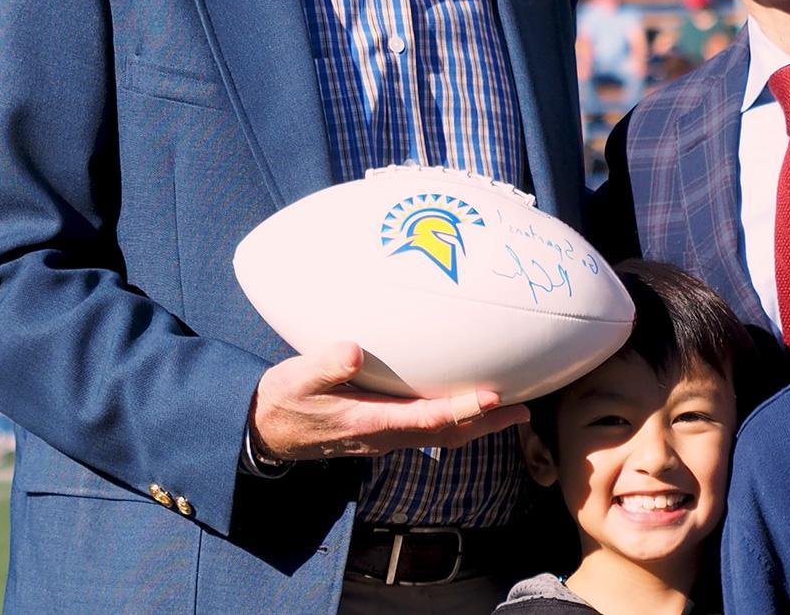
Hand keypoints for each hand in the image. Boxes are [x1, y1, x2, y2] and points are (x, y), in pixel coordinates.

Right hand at [251, 342, 528, 462]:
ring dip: (476, 423)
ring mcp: (385, 437)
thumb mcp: (294, 379)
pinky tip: (465, 402)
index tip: (493, 396)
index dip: (461, 410)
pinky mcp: (382, 430)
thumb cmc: (281, 401)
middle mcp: (384, 436)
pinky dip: (454, 417)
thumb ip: (323, 365)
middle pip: (446, 434)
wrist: (265, 432)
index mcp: (367, 423)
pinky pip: (427, 428)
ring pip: (440, 435)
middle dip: (486, 423)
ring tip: (509, 408)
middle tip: (524, 409)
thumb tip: (354, 351)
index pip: (425, 420)